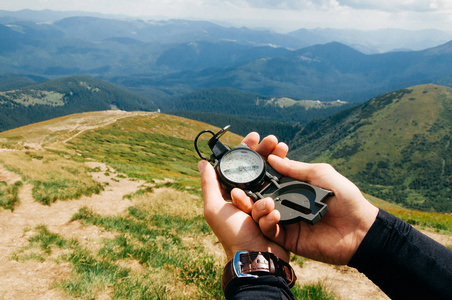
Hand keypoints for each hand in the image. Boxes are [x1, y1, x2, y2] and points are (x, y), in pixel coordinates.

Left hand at [199, 132, 289, 260]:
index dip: (247, 149)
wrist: (255, 259)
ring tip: (265, 210)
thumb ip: (209, 185)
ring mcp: (262, 204)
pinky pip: (278, 204)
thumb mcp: (215, 208)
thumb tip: (201, 162)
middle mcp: (246, 195)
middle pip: (259, 169)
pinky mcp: (275, 214)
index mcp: (230, 192)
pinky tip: (270, 220)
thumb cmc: (232, 234)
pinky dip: (272, 213)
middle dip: (268, 157)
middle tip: (277, 143)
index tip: (256, 136)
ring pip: (271, 186)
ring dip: (270, 195)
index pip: (239, 164)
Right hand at [235, 155, 378, 264]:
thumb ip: (295, 168)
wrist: (360, 228)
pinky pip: (270, 231)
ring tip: (255, 201)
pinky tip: (271, 214)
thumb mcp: (320, 174)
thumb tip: (271, 158)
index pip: (268, 180)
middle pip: (259, 199)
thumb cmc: (344, 198)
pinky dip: (266, 222)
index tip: (244, 167)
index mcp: (293, 188)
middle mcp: (286, 204)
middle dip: (246, 194)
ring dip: (254, 208)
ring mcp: (286, 222)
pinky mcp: (288, 239)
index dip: (256, 174)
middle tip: (236, 189)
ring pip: (260, 215)